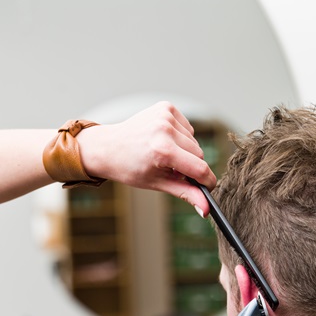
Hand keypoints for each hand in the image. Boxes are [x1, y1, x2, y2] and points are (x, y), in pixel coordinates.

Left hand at [78, 102, 216, 215]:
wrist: (108, 147)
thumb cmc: (131, 168)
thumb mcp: (158, 184)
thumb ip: (186, 193)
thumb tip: (205, 209)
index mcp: (163, 151)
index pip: (200, 169)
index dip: (208, 181)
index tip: (208, 187)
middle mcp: (165, 130)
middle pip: (199, 155)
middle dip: (191, 166)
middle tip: (172, 170)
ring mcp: (165, 116)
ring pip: (194, 142)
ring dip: (185, 151)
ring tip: (166, 155)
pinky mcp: (166, 107)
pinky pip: (187, 128)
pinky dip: (181, 137)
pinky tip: (165, 140)